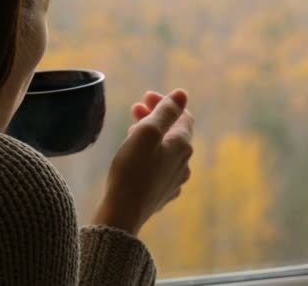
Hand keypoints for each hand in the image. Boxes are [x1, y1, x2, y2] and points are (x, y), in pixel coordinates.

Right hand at [92, 89, 194, 235]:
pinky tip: (135, 157)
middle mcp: (184, 164)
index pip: (183, 116)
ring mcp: (174, 181)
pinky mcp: (161, 194)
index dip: (166, 103)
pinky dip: (149, 155)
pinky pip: (159, 167)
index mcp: (182, 146)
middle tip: (134, 109)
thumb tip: (182, 94)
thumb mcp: (147, 132)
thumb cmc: (132, 170)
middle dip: (156, 118)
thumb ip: (165, 111)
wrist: (123, 213)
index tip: (145, 97)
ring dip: (152, 136)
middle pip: (174, 133)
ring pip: (166, 150)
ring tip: (132, 130)